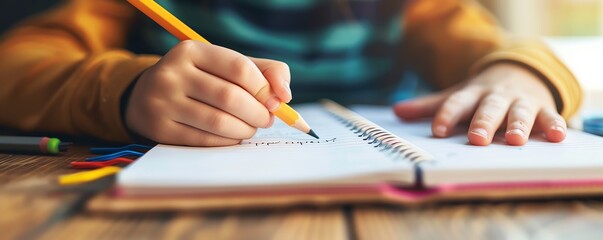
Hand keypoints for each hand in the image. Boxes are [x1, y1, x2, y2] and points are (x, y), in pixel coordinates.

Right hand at [125, 40, 291, 145]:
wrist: (147, 98)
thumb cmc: (201, 81)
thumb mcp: (225, 66)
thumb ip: (264, 72)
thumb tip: (285, 95)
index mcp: (191, 51)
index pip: (239, 68)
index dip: (265, 88)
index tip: (275, 102)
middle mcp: (172, 73)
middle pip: (230, 97)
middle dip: (258, 113)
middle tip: (267, 120)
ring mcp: (163, 102)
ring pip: (219, 122)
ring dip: (245, 130)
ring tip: (252, 128)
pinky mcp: (160, 129)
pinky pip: (205, 140)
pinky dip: (228, 141)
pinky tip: (234, 137)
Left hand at [394, 63, 565, 145]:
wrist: (518, 73)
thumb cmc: (480, 95)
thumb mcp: (456, 96)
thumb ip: (429, 106)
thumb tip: (397, 111)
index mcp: (472, 94)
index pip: (456, 104)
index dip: (446, 116)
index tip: (437, 131)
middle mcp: (496, 96)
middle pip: (488, 108)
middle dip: (482, 123)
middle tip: (476, 139)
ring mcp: (520, 101)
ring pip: (519, 112)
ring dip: (517, 125)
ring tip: (515, 140)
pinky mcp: (543, 108)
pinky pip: (550, 116)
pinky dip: (555, 125)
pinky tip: (558, 136)